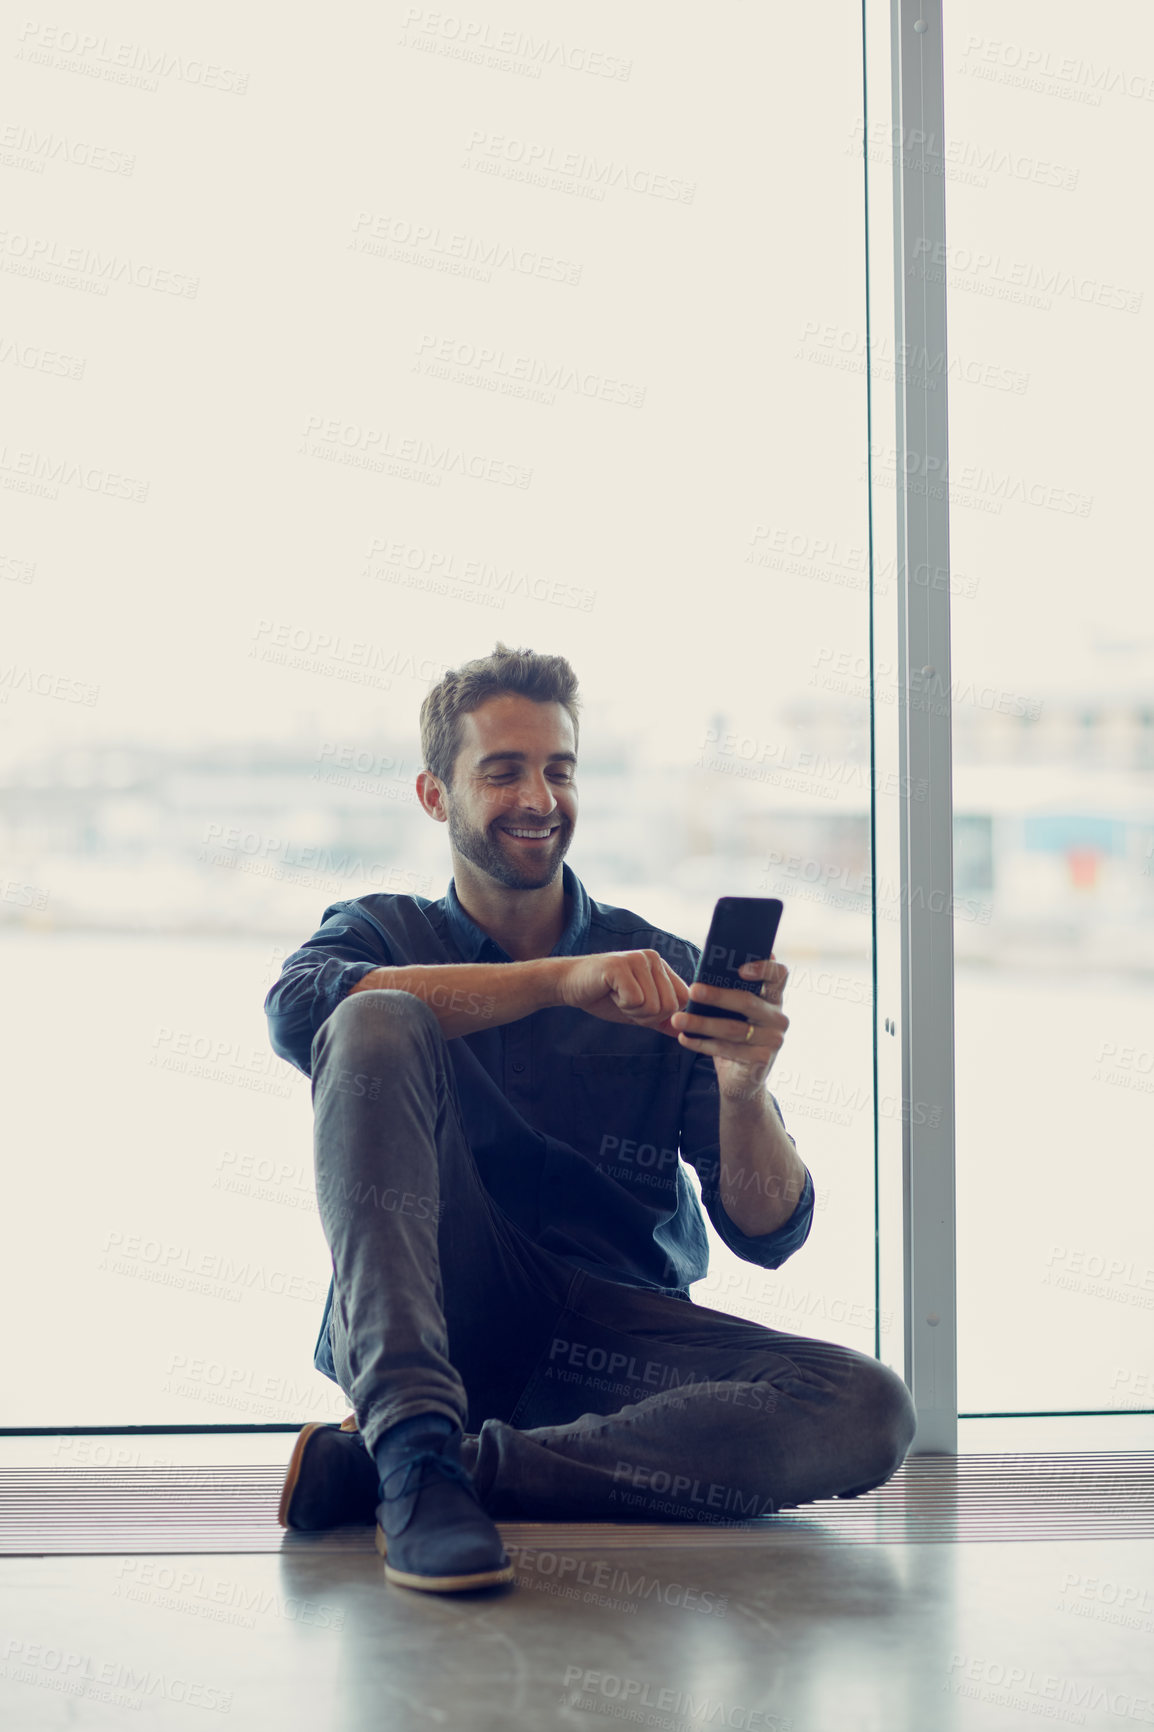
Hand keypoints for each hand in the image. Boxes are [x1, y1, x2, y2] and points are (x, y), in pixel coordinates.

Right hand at [559, 950, 689, 1036]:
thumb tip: (685, 1032)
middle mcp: (653, 958)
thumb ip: (662, 1019)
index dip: (661, 1014)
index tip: (639, 1006)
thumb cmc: (604, 996)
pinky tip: (609, 992)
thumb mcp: (639, 1011)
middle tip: (625, 1001)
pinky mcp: (620, 965)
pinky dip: (621, 1005)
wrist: (570, 985)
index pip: (682, 1000)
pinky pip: (634, 1000)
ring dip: (632, 1010)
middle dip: (646, 1015)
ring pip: (653, 1005)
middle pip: (669, 1006)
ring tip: (617, 995)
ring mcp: (637, 959)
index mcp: (661, 967)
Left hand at [670, 955, 788, 1098]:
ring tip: (678, 1019)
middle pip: (748, 1002)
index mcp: (773, 998)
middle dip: (717, 996)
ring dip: (702, 1023)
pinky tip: (684, 1038)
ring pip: (734, 1028)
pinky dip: (702, 1044)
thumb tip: (700, 980)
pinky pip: (728, 1049)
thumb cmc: (734, 1038)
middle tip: (692, 990)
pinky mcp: (763, 1059)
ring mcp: (774, 1039)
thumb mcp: (733, 1014)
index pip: (778, 975)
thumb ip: (727, 994)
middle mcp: (778, 1017)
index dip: (763, 968)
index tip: (740, 968)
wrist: (742, 1079)